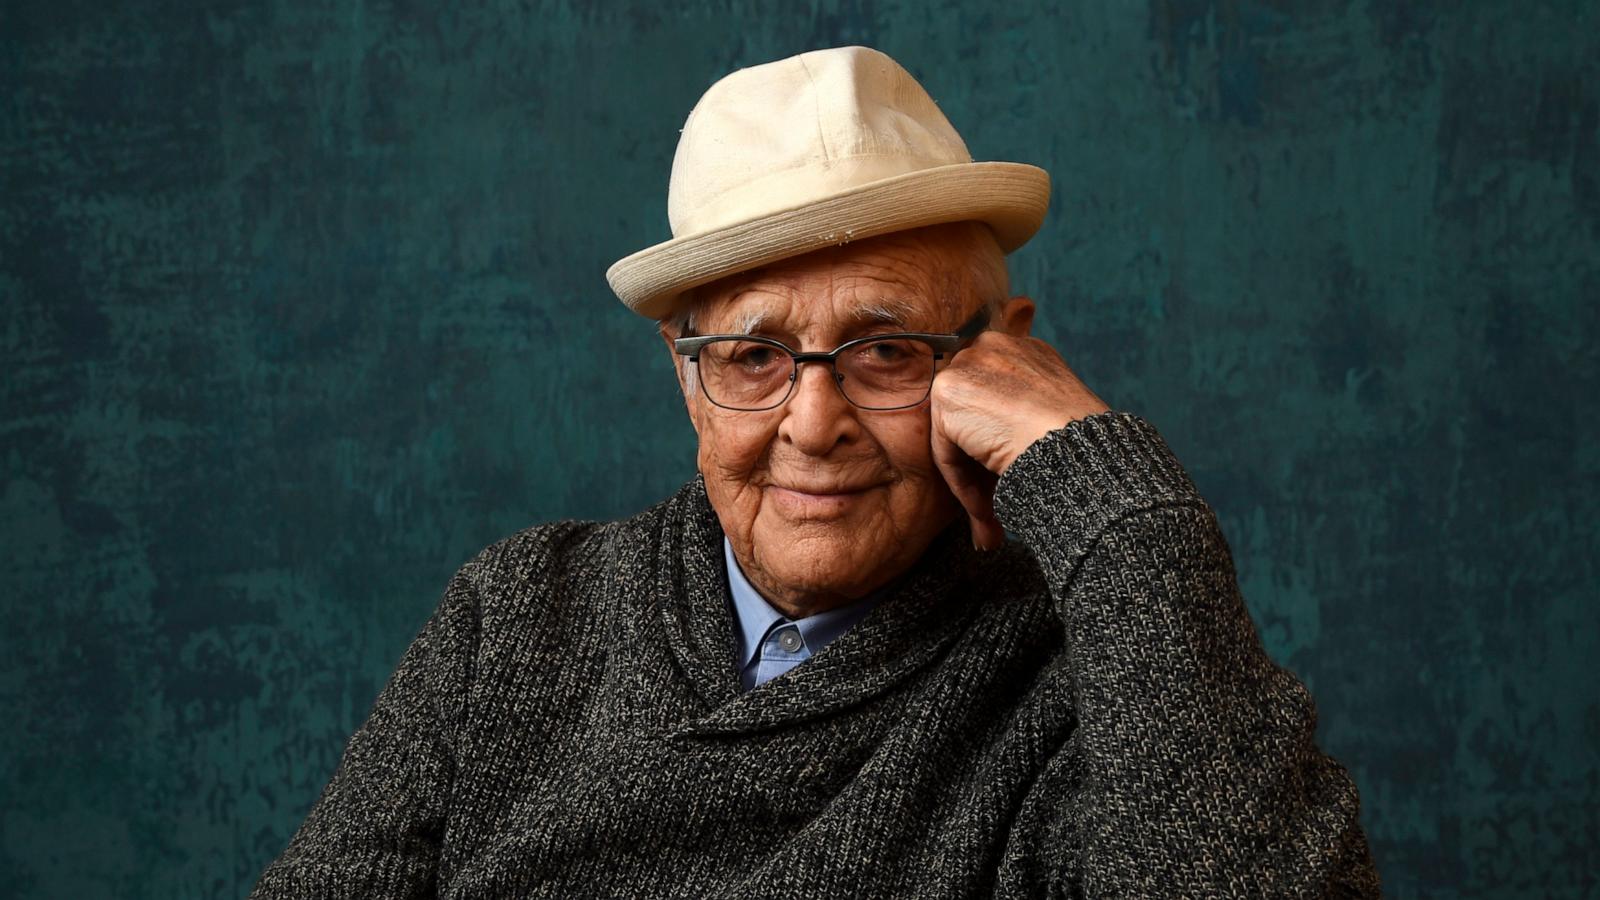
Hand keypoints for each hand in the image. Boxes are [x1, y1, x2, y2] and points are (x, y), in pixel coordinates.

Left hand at [929, 296, 1109, 550]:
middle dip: (978, 463)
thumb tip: (1007, 454)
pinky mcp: (949, 392)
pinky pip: (945, 450)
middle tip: (993, 510)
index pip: (992, 398)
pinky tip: (985, 511)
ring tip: (991, 522)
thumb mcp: (1054, 420)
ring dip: (971, 480)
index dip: (995, 445)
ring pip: (956, 434)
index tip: (1005, 482)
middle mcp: (994, 347)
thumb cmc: (1080, 444)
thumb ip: (1024, 423)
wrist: (1076, 446)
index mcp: (1025, 351)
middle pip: (969, 414)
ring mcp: (969, 364)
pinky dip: (962, 485)